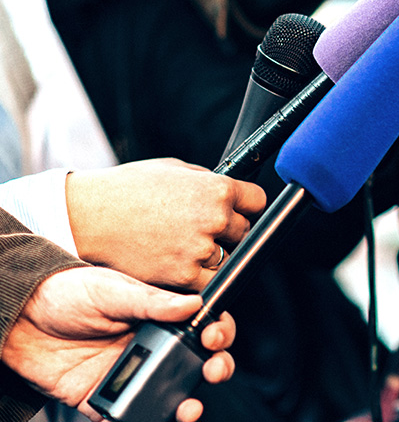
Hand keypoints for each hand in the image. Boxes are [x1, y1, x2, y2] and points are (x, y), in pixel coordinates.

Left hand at [1, 266, 234, 421]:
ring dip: (186, 404)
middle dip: (216, 368)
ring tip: (188, 408)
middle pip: (196, 363)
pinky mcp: (104, 397)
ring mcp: (129, 373)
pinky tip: (146, 418)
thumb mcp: (111, 289)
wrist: (18, 318)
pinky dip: (141, 419)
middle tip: (213, 369)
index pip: (201, 325)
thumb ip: (151, 301)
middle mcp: (150, 346)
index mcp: (158, 316)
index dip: (217, 332)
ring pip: (170, 394)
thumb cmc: (65, 293)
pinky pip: (128, 415)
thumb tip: (192, 304)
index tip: (213, 337)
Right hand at [66, 158, 265, 289]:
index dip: (247, 205)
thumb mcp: (175, 169)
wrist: (88, 216)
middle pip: (244, 231)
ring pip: (228, 258)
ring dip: (213, 254)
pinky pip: (208, 282)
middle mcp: (214, 219)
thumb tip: (229, 188)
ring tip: (185, 244)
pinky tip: (181, 262)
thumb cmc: (127, 189)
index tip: (239, 209)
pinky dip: (198, 276)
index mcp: (217, 189)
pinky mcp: (183, 276)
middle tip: (202, 228)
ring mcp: (200, 249)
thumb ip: (207, 180)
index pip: (257, 201)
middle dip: (228, 230)